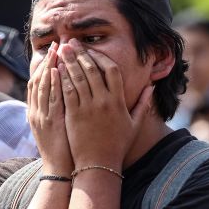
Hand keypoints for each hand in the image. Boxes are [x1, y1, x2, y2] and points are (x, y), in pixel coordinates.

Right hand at [28, 42, 73, 176]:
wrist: (60, 172)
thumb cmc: (64, 151)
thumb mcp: (56, 129)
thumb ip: (58, 111)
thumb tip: (67, 96)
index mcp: (37, 113)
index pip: (39, 84)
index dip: (45, 66)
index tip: (54, 52)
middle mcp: (37, 112)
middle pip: (40, 81)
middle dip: (48, 61)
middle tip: (56, 44)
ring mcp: (42, 117)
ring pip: (44, 87)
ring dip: (50, 67)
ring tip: (58, 50)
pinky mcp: (51, 123)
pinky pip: (51, 99)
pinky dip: (54, 84)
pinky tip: (59, 71)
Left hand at [59, 39, 152, 169]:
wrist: (99, 165)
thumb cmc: (117, 146)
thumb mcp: (134, 125)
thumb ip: (144, 104)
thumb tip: (152, 87)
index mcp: (118, 102)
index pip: (111, 70)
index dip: (101, 57)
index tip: (91, 50)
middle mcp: (103, 102)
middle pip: (91, 70)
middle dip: (81, 54)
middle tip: (71, 42)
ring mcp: (87, 108)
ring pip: (77, 78)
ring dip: (69, 61)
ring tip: (61, 50)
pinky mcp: (73, 115)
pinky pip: (67, 92)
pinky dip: (61, 78)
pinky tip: (56, 69)